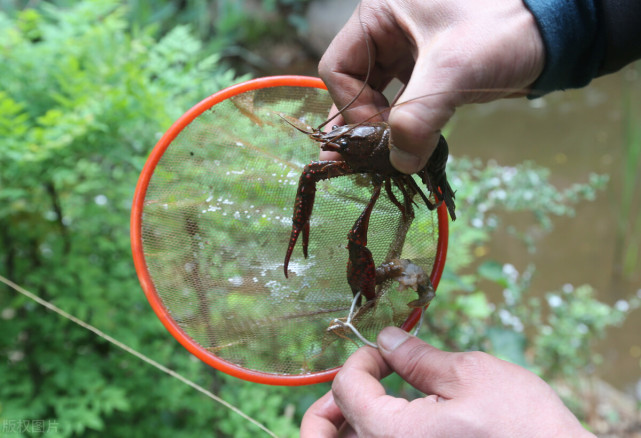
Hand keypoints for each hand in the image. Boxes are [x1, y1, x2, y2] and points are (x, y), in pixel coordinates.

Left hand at [301, 326, 592, 437]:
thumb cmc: (522, 426)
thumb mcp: (469, 376)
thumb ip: (417, 357)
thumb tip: (384, 338)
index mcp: (391, 435)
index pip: (346, 388)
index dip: (361, 358)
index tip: (385, 350)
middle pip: (321, 436)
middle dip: (326, 405)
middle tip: (354, 380)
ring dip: (343, 423)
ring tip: (366, 397)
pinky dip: (369, 434)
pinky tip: (393, 417)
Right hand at [318, 0, 544, 172]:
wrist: (557, 29)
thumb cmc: (504, 29)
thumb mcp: (454, 69)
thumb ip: (419, 117)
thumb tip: (399, 163)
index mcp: (379, 15)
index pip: (339, 68)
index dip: (353, 108)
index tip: (382, 138)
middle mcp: (387, 31)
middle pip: (354, 86)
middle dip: (363, 125)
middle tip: (366, 163)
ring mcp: (406, 52)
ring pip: (377, 97)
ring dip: (382, 131)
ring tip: (380, 164)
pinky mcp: (428, 71)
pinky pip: (402, 104)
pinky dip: (404, 128)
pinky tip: (407, 151)